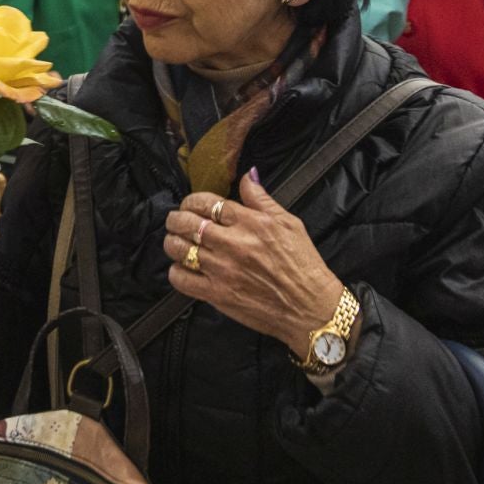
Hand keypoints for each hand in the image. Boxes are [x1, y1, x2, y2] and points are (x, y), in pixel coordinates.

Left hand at [162, 170, 343, 356]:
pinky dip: (176, 271)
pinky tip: (182, 267)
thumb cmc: (303, 265)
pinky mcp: (218, 294)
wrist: (311, 308)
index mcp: (250, 223)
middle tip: (176, 220)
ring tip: (175, 241)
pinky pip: (182, 279)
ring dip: (172, 242)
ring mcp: (222, 270)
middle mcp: (233, 244)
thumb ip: (262, 199)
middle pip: (187, 222)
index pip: (207, 202)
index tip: (190, 204)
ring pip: (180, 248)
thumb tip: (247, 176)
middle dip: (175, 218)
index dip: (192, 201)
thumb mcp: (289, 223)